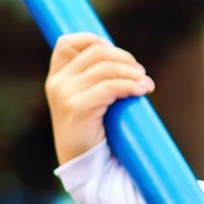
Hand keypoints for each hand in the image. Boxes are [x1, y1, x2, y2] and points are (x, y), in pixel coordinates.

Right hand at [45, 33, 152, 165]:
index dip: (94, 40)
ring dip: (133, 73)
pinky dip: (130, 86)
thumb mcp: (91, 98)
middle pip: (96, 52)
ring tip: (146, 84)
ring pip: (106, 68)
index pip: (67, 42)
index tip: (118, 55)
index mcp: (57, 77)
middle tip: (141, 74)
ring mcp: (64, 94)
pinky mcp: (77, 108)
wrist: (87, 163)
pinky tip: (143, 91)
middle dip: (125, 58)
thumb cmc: (96, 129)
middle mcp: (57, 82)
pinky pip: (110, 87)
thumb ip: (96, 77)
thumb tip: (123, 59)